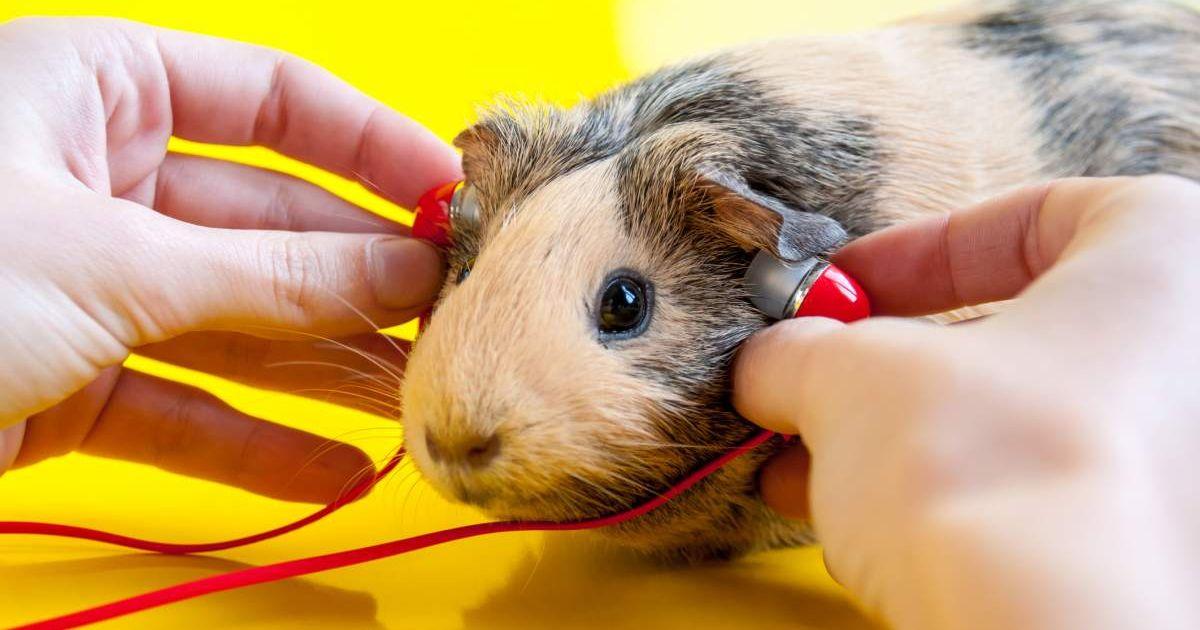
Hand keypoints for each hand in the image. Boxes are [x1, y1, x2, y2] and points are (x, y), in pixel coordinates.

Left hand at [0, 17, 460, 501]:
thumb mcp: (110, 259)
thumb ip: (269, 270)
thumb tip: (399, 265)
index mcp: (97, 91)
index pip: (274, 98)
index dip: (373, 145)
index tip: (451, 195)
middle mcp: (98, 179)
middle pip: (271, 223)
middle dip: (360, 277)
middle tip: (444, 317)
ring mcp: (85, 284)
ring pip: (237, 322)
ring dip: (323, 369)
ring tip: (408, 400)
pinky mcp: (66, 380)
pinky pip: (185, 405)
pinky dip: (252, 444)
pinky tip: (328, 470)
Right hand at [735, 176, 1199, 629]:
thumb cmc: (998, 473)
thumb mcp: (852, 374)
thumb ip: (804, 350)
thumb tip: (774, 364)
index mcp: (1174, 260)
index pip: (1033, 217)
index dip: (914, 251)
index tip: (843, 288)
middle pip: (1020, 336)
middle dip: (893, 365)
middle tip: (817, 382)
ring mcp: (1188, 466)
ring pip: (1023, 427)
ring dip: (904, 440)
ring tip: (808, 468)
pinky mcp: (1154, 554)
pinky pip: (1040, 502)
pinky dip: (950, 504)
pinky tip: (858, 524)